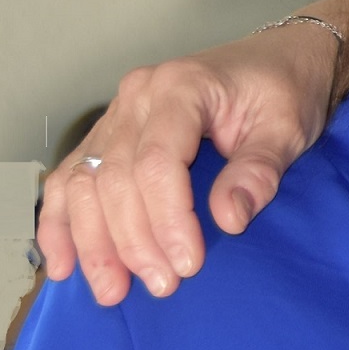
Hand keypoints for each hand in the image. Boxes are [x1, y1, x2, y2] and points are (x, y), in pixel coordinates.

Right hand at [36, 4, 346, 303]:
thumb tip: (229, 219)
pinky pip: (69, 178)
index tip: (188, 264)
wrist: (279, 58)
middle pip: (115, 178)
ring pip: (82, 182)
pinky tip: (61, 263)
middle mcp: (138, 96)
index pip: (157, 162)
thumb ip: (260, 170)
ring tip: (111, 290)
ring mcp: (117, 113)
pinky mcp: (109, 133)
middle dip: (132, 241)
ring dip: (91, 241)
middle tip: (160, 285)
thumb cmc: (286, 90)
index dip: (166, 219)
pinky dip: (60, 222)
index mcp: (181, 87)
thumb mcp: (288, 127)